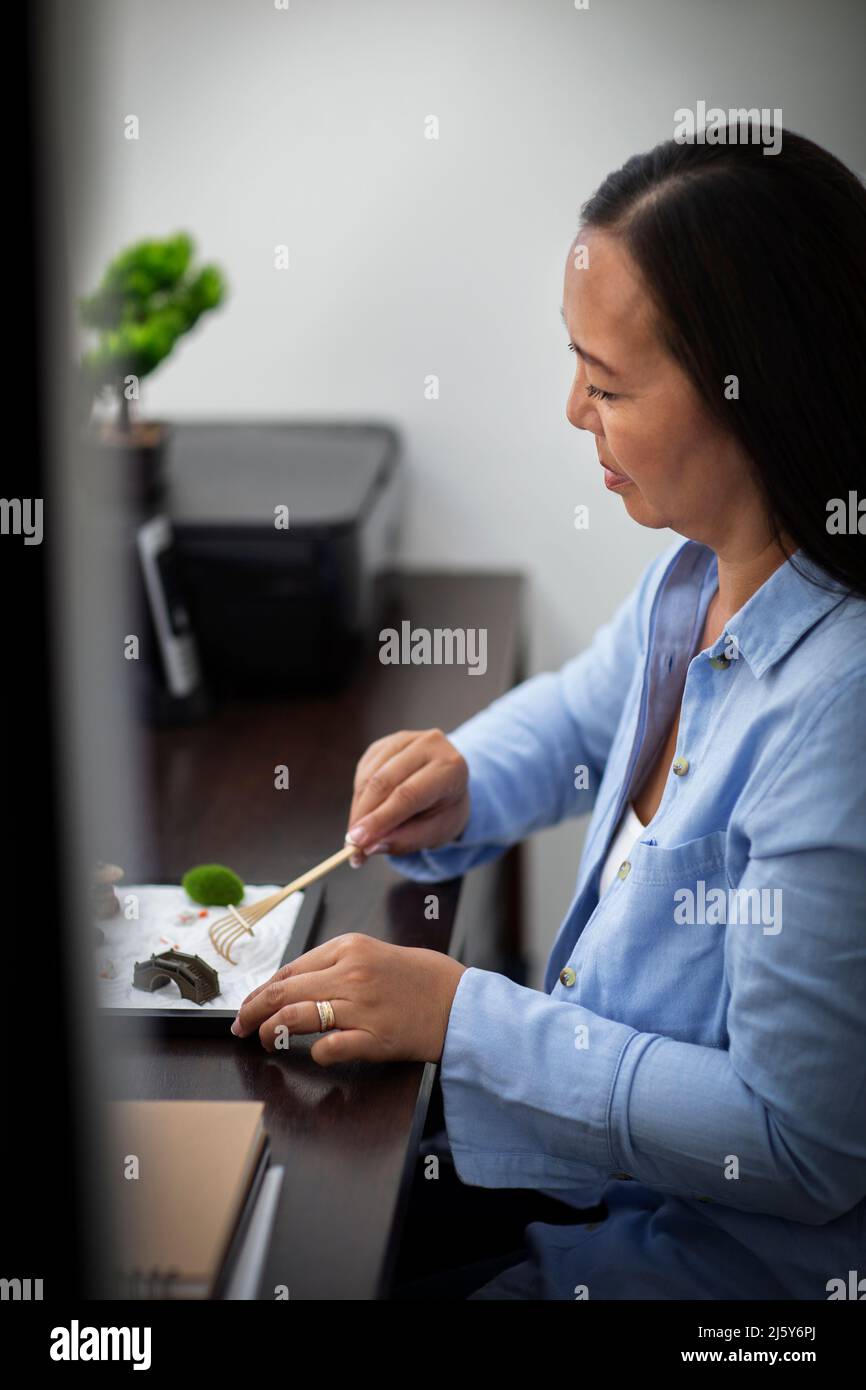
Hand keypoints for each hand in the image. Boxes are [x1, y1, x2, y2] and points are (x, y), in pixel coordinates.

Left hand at [231, 932, 466, 1063]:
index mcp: (348, 947)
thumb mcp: (370, 954)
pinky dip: (315, 1052)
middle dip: (253, 1012)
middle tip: (241, 1027)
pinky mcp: (374, 1038)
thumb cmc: (416, 978)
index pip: (289, 970)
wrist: (458, 1001)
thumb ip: (332, 965)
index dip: (261, 991)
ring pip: (296, 1018)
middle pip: (284, 992)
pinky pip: (328, 1047)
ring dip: (272, 1031)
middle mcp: (351, 973)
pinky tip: (316, 1052)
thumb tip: (288, 985)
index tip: (247, 1006)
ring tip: (264, 1039)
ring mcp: (361, 1006)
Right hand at [345, 728, 469, 864]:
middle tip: (351, 846)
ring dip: (358, 809)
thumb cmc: (445, 811)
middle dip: (363, 816)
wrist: (449, 783)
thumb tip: (369, 846)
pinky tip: (365, 814)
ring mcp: (405, 739)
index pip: (408, 794)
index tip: (357, 842)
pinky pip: (363, 771)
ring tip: (357, 836)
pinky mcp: (385, 743)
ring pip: (369, 776)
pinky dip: (358, 797)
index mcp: (451, 767)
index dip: (380, 818)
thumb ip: (405, 840)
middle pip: (384, 782)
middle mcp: (429, 744)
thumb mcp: (436, 832)